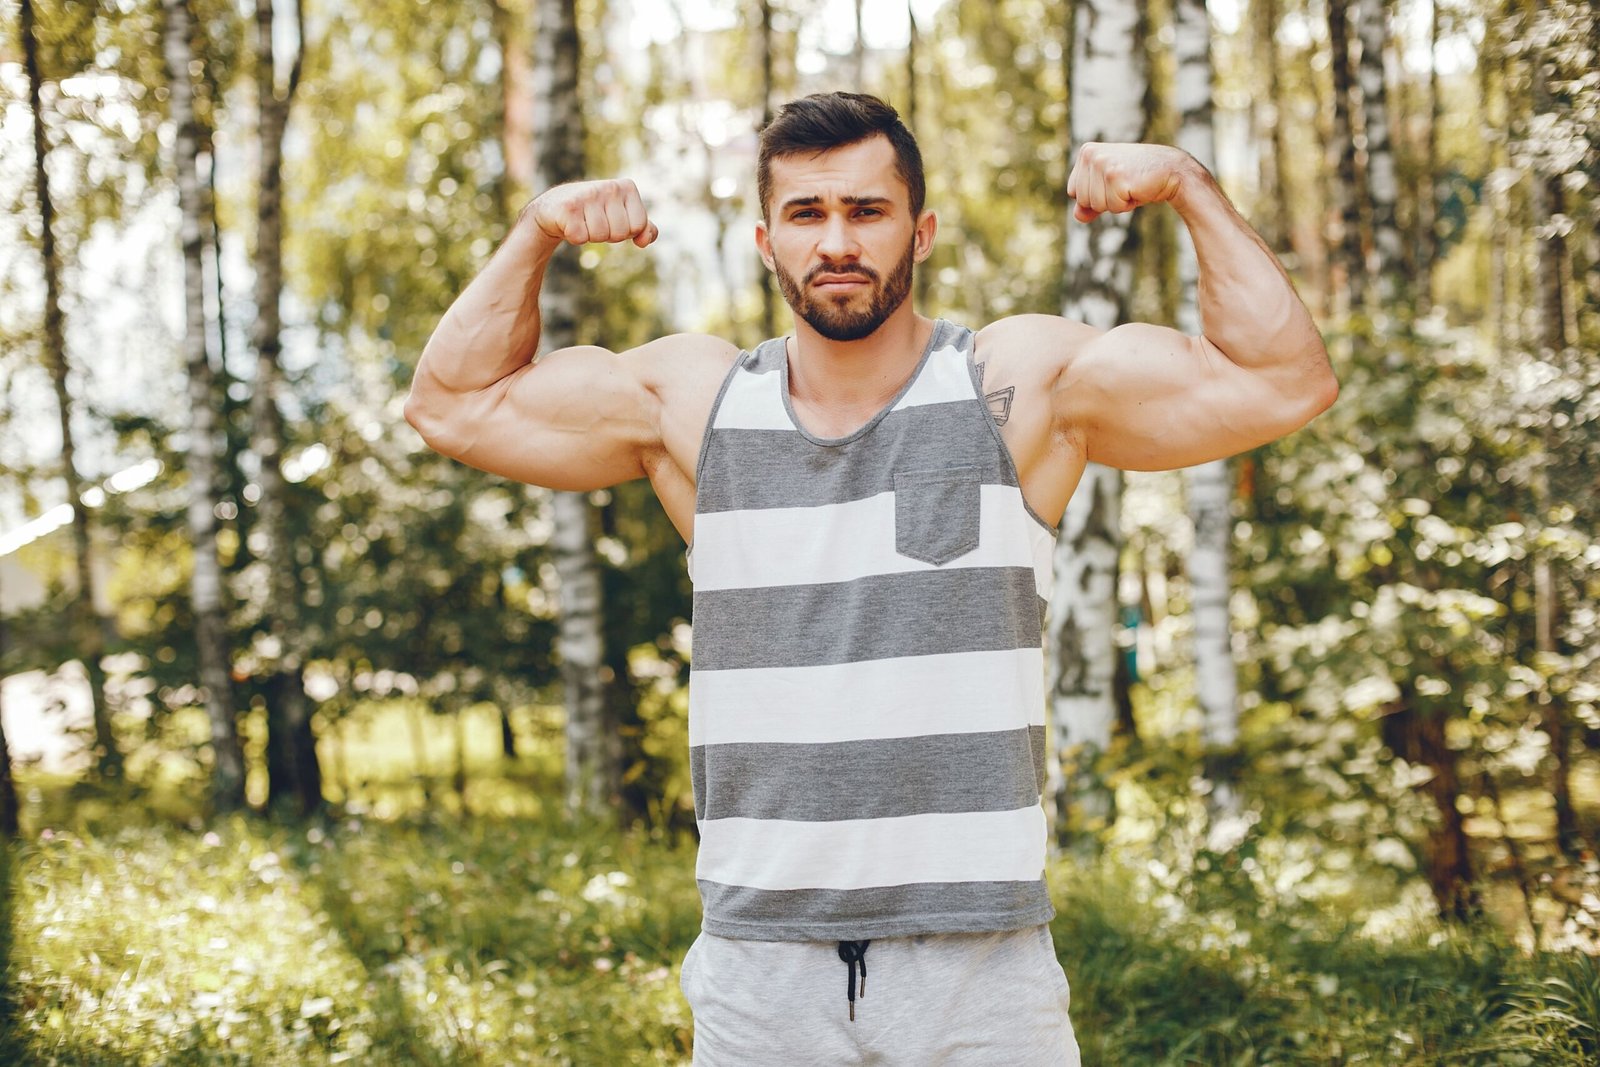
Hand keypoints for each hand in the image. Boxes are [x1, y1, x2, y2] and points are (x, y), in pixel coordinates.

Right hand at [525, 179, 658, 247]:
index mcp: (627, 187)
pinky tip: (569, 223)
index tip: (613, 219)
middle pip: (620, 233)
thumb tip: (645, 240)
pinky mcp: (568, 207)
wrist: (555, 207)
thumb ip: (643, 227)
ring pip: (600, 236)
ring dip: (590, 236)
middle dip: (608, 235)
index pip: (639, 225)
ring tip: (582, 221)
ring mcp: (588, 195)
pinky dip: (574, 237)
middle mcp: (609, 187)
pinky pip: (580, 238)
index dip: (626, 231)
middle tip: (595, 221)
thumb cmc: (594, 213)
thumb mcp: (622, 216)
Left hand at [1066, 143, 1193, 222]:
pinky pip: (1113, 207)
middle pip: (1082, 200)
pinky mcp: (1115, 177)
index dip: (1094, 195)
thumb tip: (1077, 216)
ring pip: (1096, 205)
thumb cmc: (1138, 178)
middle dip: (1104, 201)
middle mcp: (1091, 154)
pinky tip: (1137, 188)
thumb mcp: (1109, 188)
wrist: (1171, 170)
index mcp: (1086, 152)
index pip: (1072, 191)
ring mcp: (1102, 164)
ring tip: (1130, 186)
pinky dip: (1126, 205)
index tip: (1113, 182)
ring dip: (1116, 203)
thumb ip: (1089, 202)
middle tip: (1124, 184)